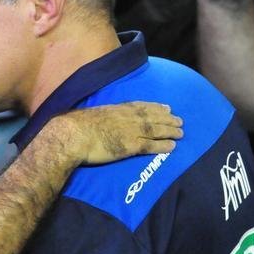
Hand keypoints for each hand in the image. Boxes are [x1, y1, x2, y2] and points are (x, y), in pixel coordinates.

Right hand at [48, 101, 182, 165]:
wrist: (71, 136)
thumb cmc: (74, 126)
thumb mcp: (89, 116)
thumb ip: (99, 117)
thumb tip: (97, 120)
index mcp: (116, 109)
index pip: (140, 106)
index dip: (155, 107)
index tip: (166, 107)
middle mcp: (127, 118)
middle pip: (152, 116)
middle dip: (168, 118)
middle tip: (180, 120)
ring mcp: (129, 131)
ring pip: (156, 129)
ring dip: (170, 131)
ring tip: (181, 133)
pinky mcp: (130, 146)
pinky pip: (151, 145)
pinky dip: (163, 146)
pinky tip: (172, 147)